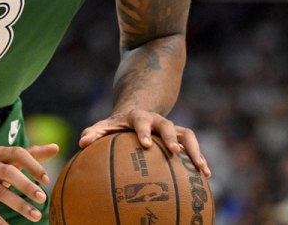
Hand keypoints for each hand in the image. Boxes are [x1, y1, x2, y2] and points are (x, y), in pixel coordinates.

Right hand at [0, 143, 58, 224]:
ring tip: (36, 216)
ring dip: (20, 206)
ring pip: (1, 194)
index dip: (33, 165)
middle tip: (43, 198)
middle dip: (26, 186)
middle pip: (9, 173)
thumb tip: (56, 147)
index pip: (17, 153)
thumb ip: (32, 155)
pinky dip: (1, 223)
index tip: (47, 179)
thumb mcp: (8, 160)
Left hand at [79, 110, 209, 177]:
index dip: (144, 131)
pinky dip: (200, 159)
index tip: (145, 144)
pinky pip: (193, 146)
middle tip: (175, 151)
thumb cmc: (116, 125)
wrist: (136, 112)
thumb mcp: (103, 126)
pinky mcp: (181, 137)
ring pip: (187, 135)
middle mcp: (157, 120)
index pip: (140, 121)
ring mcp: (171, 128)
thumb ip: (93, 133)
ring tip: (201, 169)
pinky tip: (206, 176)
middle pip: (168, 125)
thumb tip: (82, 143)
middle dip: (172, 138)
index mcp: (137, 117)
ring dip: (195, 150)